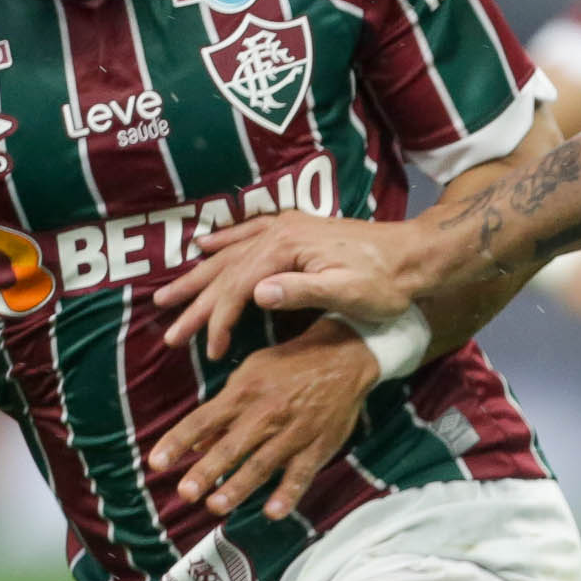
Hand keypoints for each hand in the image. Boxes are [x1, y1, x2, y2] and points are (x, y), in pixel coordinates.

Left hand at [148, 322, 383, 516]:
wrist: (345, 356)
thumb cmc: (290, 364)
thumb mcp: (250, 373)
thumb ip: (223, 409)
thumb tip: (197, 443)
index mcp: (243, 393)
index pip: (202, 420)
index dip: (177, 442)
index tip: (155, 463)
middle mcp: (265, 414)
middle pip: (231, 446)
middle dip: (206, 470)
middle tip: (185, 492)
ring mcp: (293, 432)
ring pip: (262, 463)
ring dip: (238, 486)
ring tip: (216, 506)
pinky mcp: (318, 446)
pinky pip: (302, 473)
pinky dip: (288, 494)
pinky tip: (272, 513)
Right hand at [151, 215, 428, 357]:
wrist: (415, 255)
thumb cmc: (386, 282)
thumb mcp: (348, 293)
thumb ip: (302, 292)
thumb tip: (256, 294)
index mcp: (286, 248)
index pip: (239, 290)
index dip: (220, 322)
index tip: (210, 350)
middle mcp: (280, 233)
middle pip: (226, 273)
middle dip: (196, 306)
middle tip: (170, 336)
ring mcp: (286, 229)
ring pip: (230, 256)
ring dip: (198, 279)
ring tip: (166, 298)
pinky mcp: (296, 231)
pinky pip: (247, 234)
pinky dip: (223, 242)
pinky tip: (204, 246)